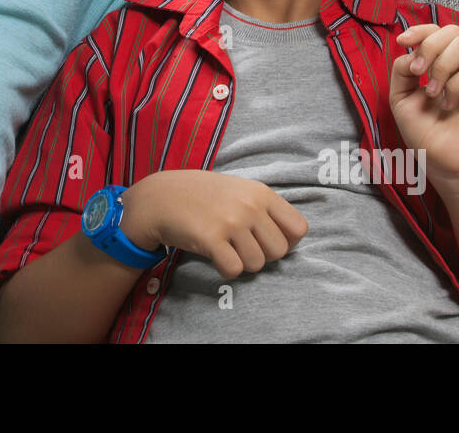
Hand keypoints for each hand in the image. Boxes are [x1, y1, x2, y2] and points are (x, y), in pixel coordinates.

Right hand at [119, 170, 307, 279]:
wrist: (160, 197)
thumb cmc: (201, 195)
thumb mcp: (238, 190)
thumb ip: (264, 208)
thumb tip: (291, 239)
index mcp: (261, 192)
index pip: (299, 229)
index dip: (286, 241)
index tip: (267, 241)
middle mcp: (249, 206)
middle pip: (279, 252)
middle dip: (262, 255)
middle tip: (242, 247)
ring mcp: (230, 222)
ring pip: (257, 264)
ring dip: (242, 263)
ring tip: (226, 248)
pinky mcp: (211, 239)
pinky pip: (234, 270)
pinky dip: (226, 269)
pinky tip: (215, 256)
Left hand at [391, 24, 458, 187]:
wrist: (437, 160)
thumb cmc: (422, 130)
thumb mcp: (400, 96)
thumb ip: (402, 69)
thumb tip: (410, 50)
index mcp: (442, 63)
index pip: (438, 31)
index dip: (420, 30)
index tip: (402, 41)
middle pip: (453, 30)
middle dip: (429, 46)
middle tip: (418, 71)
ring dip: (440, 67)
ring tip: (432, 93)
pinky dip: (453, 87)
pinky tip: (448, 105)